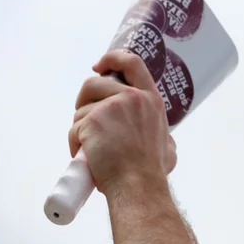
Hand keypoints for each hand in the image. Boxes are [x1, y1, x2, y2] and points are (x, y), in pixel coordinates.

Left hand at [69, 50, 176, 193]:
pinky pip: (74, 128)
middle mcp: (133, 97)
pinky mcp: (92, 120)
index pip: (132, 63)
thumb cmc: (152, 171)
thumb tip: (165, 141)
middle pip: (95, 83)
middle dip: (85, 101)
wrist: (138, 186)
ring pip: (81, 109)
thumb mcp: (168, 146)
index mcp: (151, 100)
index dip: (113, 58)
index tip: (100, 65)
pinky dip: (75, 144)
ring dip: (80, 129)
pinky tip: (87, 158)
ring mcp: (111, 107)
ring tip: (92, 149)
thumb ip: (163, 135)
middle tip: (88, 123)